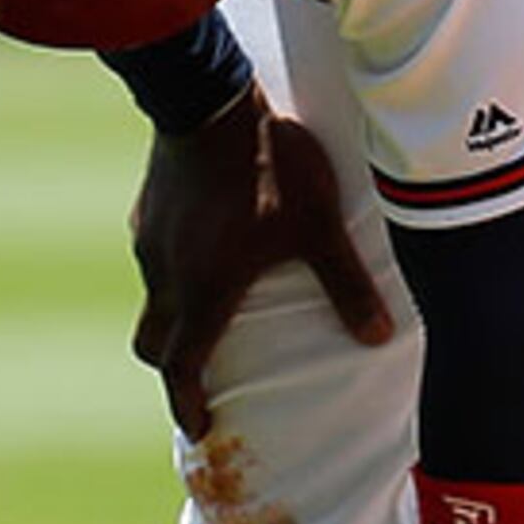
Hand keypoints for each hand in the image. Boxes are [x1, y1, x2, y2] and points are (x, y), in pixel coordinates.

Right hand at [129, 90, 396, 440]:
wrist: (207, 97)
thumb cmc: (267, 167)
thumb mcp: (317, 227)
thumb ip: (345, 284)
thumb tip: (377, 336)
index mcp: (204, 292)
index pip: (181, 367)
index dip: (188, 403)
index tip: (199, 426)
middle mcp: (166, 275)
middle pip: (153, 342)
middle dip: (173, 367)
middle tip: (201, 377)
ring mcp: (149, 241)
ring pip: (153, 297)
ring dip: (176, 315)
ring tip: (213, 307)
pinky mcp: (146, 209)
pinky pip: (154, 258)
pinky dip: (174, 273)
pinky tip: (205, 250)